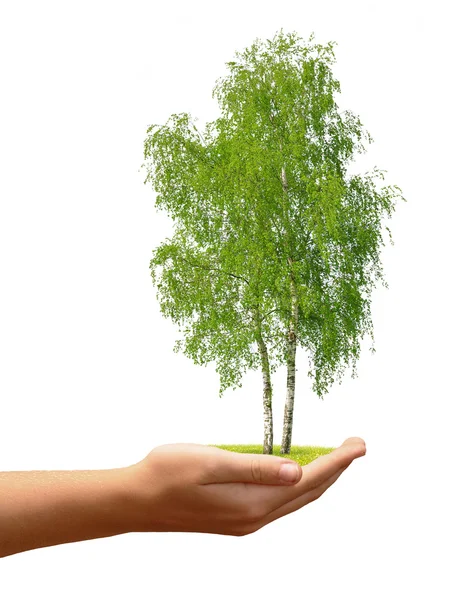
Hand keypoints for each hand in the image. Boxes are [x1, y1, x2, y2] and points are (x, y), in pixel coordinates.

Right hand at [125, 437, 365, 536]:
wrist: (134, 501)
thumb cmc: (167, 474)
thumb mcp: (210, 462)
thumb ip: (255, 467)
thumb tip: (298, 470)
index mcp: (252, 504)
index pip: (307, 480)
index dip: (336, 461)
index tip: (359, 444)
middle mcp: (253, 518)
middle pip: (307, 493)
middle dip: (335, 469)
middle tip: (354, 446)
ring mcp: (244, 521)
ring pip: (294, 500)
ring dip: (318, 478)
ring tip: (334, 457)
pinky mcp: (234, 518)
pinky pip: (278, 502)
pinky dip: (296, 486)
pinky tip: (295, 473)